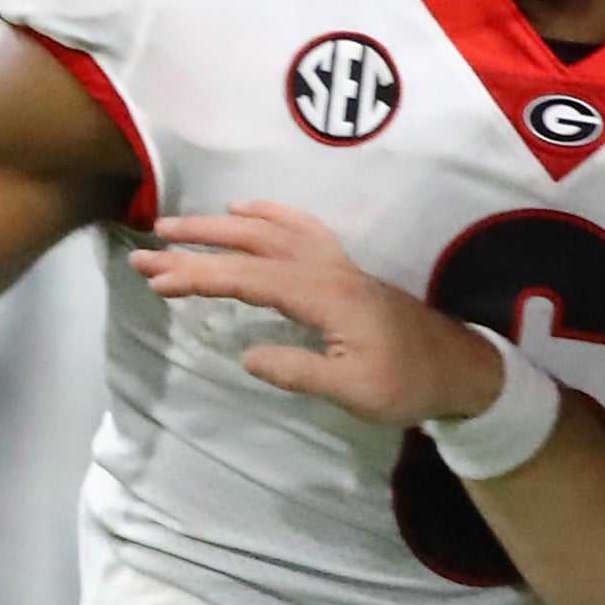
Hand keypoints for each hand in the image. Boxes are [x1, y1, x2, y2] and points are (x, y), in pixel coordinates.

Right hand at [129, 208, 505, 430]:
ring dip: (221, 226)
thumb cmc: (408, 384)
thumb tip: (247, 355)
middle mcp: (326, 269)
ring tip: (177, 225)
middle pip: (251, 244)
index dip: (198, 276)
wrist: (459, 368)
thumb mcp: (355, 391)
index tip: (156, 280)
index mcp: (324, 295)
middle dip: (195, 244)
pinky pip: (297, 227)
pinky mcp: (343, 270)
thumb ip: (301, 372)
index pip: (247, 278)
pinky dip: (265, 214)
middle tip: (145, 248)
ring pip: (270, 231)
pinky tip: (245, 212)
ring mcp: (336, 264)